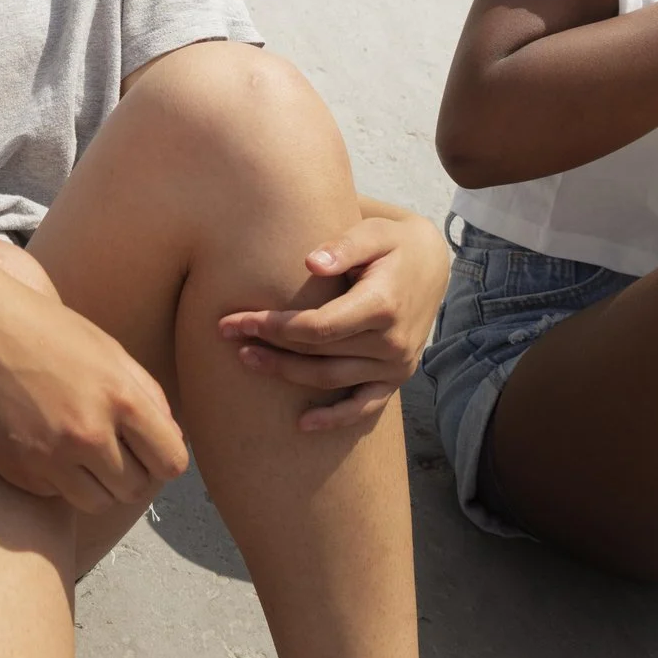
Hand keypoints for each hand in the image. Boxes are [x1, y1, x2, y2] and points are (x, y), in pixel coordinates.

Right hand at [0, 260, 188, 512]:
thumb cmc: (42, 328)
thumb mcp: (105, 348)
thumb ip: (146, 394)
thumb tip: (172, 442)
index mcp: (120, 396)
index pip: (171, 462)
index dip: (162, 459)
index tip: (146, 450)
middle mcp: (88, 431)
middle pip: (135, 488)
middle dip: (128, 473)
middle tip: (106, 449)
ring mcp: (49, 455)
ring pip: (96, 503)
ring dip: (93, 485)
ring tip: (76, 453)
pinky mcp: (15, 468)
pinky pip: (53, 495)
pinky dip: (53, 480)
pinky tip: (39, 445)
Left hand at [218, 208, 448, 432]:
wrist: (432, 264)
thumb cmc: (392, 244)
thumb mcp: (372, 233)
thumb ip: (342, 246)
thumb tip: (310, 262)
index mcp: (382, 305)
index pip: (317, 327)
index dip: (273, 327)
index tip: (236, 320)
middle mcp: (391, 342)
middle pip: (317, 353)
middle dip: (268, 346)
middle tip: (226, 336)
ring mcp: (395, 365)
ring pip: (330, 379)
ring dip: (286, 374)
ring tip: (247, 361)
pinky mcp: (396, 377)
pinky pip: (365, 406)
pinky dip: (335, 418)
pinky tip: (303, 425)